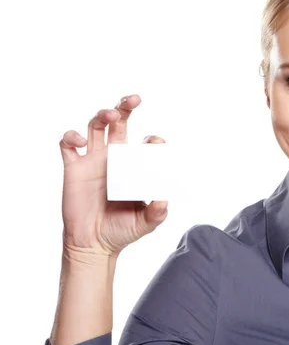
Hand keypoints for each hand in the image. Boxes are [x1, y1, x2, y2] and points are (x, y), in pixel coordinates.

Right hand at [59, 94, 167, 258]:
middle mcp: (114, 158)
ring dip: (102, 114)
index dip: (153, 139)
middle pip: (118, 122)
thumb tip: (164, 201)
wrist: (93, 245)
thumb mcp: (145, 223)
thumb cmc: (121, 230)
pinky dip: (71, 135)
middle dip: (125, 106)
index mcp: (134, 166)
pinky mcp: (74, 168)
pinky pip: (67, 144)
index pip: (145, 142)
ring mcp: (93, 160)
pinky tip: (80, 140)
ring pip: (95, 126)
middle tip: (134, 99)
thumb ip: (157, 213)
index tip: (155, 143)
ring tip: (110, 115)